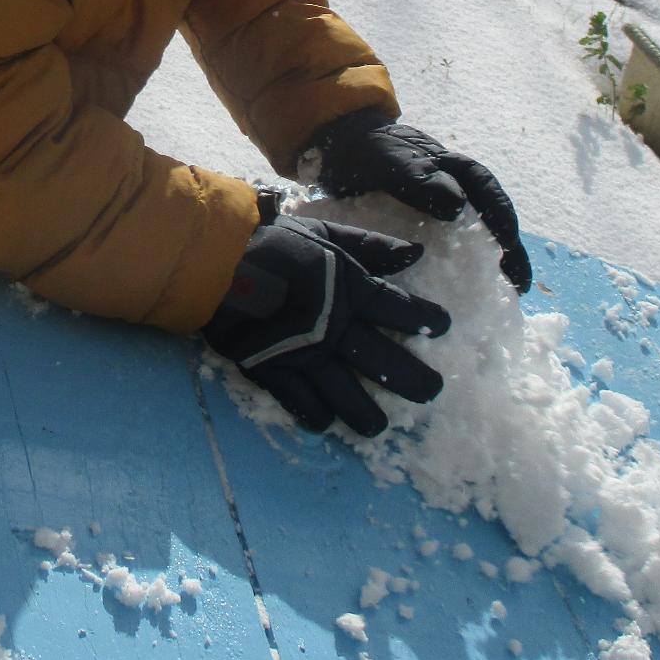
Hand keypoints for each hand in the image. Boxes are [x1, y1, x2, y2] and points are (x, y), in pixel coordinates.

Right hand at [202, 210, 449, 438]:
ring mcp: (304, 353)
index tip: (444, 328)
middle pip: (385, 362)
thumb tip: (417, 253)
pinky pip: (301, 403)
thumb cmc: (272, 240)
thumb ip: (371, 246)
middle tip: (432, 392)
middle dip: (415, 381)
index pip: (400, 311)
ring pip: (347, 394)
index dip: (426, 320)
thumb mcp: (325, 233)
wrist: (215, 258)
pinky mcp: (273, 370)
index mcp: (350, 287)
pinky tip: (326, 422)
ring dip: (367, 414)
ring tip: (380, 426)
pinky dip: (316, 416)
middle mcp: (334, 326)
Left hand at [304, 112, 531, 292]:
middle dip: (507, 252)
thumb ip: (419, 177)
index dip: (503, 221)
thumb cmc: (368, 150)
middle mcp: (452, 191)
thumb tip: (458, 206)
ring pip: (470, 238)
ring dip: (486, 264)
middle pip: (488, 221)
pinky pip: (443, 250)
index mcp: (453, 169)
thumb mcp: (391, 160)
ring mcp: (437, 211)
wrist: (336, 149)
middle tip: (519, 286)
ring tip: (499, 296)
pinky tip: (457, 293)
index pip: (488, 194)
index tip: (510, 248)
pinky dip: (455, 269)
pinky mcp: (418, 229)